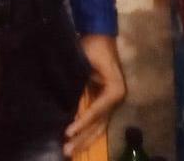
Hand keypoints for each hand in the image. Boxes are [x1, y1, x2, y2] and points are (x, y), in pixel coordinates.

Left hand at [63, 34, 125, 157]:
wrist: (100, 34)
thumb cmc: (93, 46)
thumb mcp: (85, 62)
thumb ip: (79, 82)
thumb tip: (66, 103)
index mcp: (114, 91)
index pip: (96, 112)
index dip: (82, 123)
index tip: (67, 132)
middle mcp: (116, 100)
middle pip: (98, 125)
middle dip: (82, 139)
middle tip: (67, 151)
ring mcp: (111, 102)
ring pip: (98, 127)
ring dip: (84, 139)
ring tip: (70, 151)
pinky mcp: (105, 101)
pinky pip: (96, 120)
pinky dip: (87, 131)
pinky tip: (77, 140)